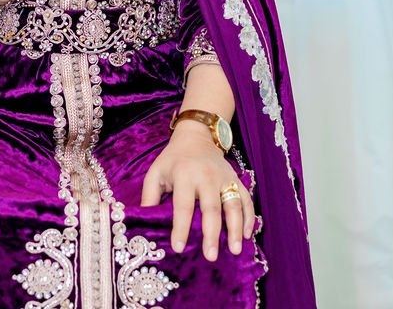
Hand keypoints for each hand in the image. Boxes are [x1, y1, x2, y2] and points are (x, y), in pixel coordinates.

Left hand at [140, 123, 254, 261]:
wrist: (197, 136)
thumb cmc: (173, 160)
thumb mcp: (156, 172)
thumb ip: (149, 196)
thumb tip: (144, 222)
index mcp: (184, 174)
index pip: (182, 205)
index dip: (180, 227)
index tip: (178, 248)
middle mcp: (206, 176)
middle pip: (211, 207)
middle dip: (212, 233)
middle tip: (211, 256)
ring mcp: (224, 177)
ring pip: (233, 204)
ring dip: (235, 228)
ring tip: (234, 250)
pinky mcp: (236, 179)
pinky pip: (246, 199)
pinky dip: (249, 217)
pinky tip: (247, 235)